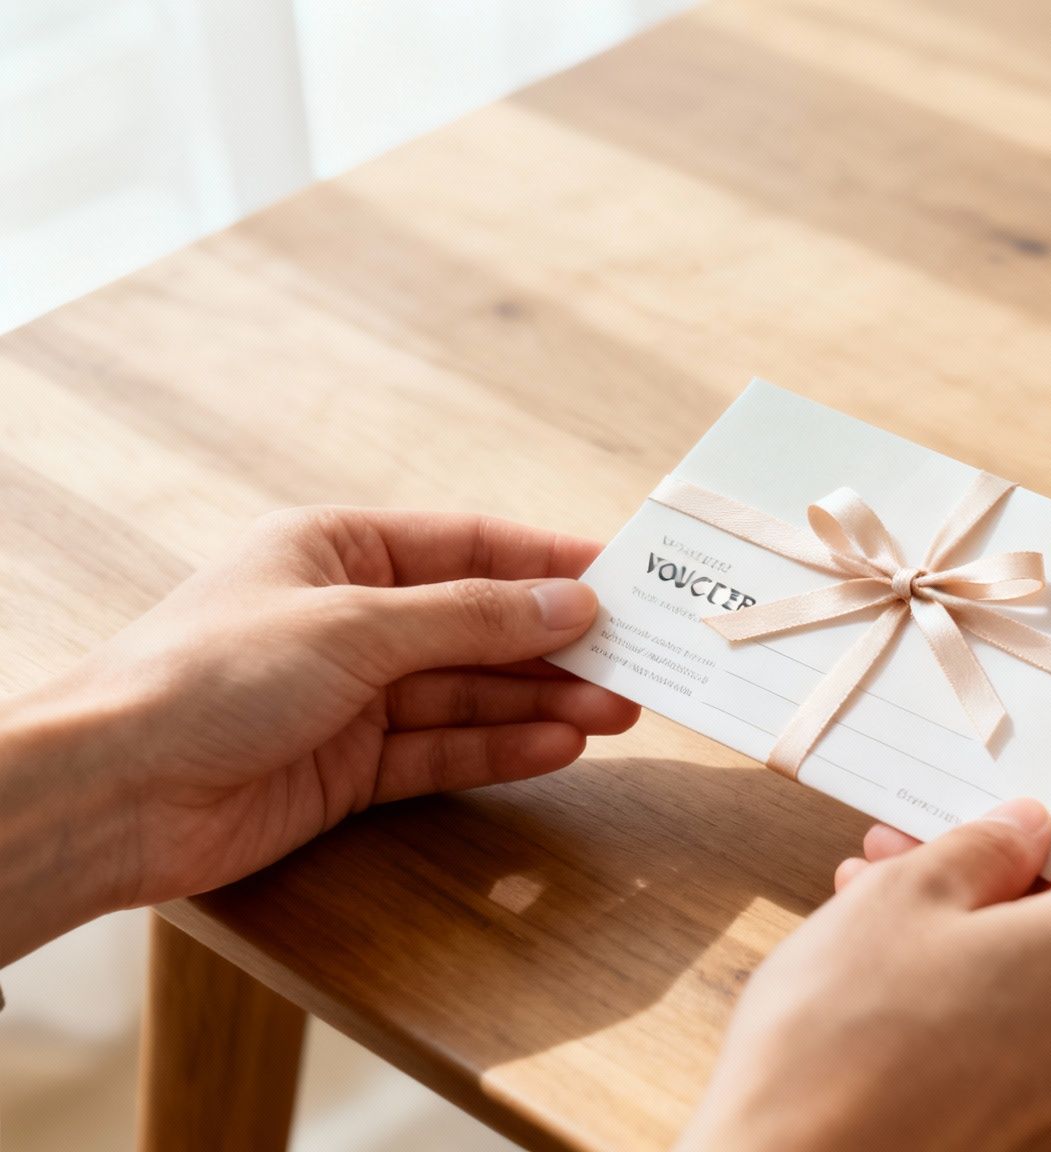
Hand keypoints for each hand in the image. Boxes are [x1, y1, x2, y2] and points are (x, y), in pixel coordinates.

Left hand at [0, 508, 635, 962]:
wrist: (114, 791)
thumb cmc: (208, 676)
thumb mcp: (355, 626)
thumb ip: (473, 618)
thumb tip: (573, 602)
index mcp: (337, 548)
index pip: (470, 546)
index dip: (551, 560)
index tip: (629, 576)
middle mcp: (350, 617)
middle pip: (480, 624)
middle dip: (559, 644)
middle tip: (641, 661)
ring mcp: (351, 695)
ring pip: (471, 691)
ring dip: (544, 700)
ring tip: (621, 711)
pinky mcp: (349, 767)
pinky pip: (444, 749)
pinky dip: (501, 747)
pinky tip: (560, 747)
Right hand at [679, 768, 1050, 1151]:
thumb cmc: (842, 1041)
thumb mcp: (904, 896)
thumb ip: (985, 847)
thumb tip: (1025, 830)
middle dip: (1025, 866)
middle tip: (940, 836)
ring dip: (992, 928)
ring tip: (886, 897)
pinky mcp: (1050, 1138)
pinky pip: (1041, 1039)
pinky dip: (990, 994)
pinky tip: (902, 975)